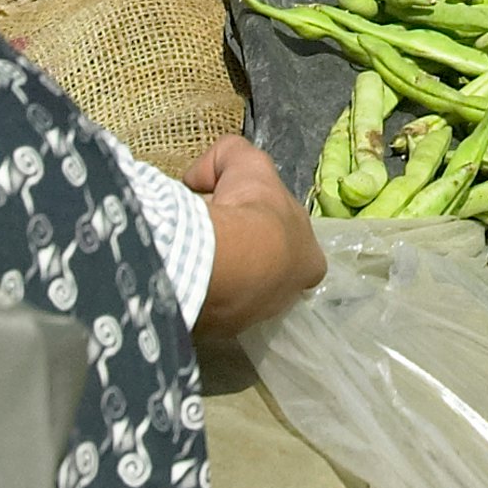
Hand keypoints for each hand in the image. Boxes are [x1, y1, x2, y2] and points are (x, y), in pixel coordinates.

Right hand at [184, 136, 322, 338]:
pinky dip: (193, 289)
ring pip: (233, 293)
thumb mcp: (248, 163)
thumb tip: (202, 179)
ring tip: (193, 255)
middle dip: (242, 257)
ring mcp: (253, 317)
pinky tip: (179, 273)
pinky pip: (205, 306)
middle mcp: (287, 294)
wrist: (227, 260)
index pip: (295, 249)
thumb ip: (231, 156)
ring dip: (216, 275)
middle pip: (264, 273)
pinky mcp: (219, 330)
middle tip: (214, 239)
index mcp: (308, 260)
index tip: (244, 220)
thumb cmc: (252, 212)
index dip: (271, 233)